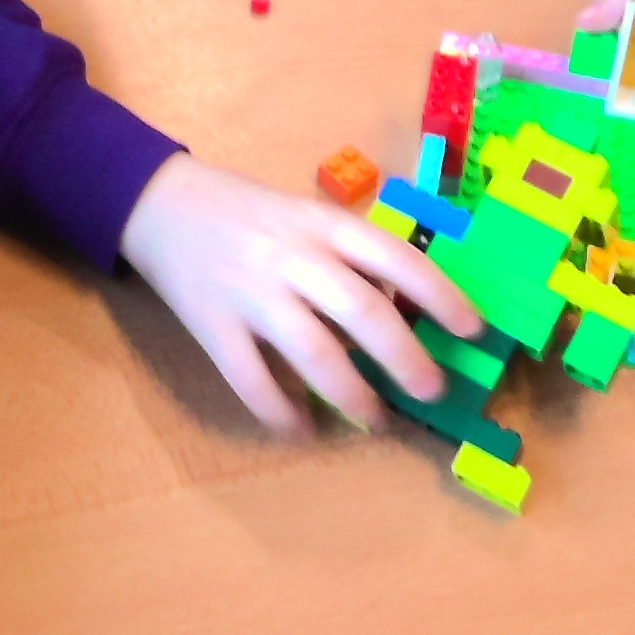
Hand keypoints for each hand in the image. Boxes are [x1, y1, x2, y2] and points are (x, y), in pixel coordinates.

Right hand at [119, 152, 485, 434]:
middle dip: (404, 357)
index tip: (474, 329)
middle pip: (360, 309)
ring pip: (312, 351)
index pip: (395, 257)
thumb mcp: (306, 217)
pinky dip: (283, 413)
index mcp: (323, 224)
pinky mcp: (212, 326)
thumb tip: (409, 316)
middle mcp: (292, 256)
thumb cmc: (250, 214)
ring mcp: (251, 292)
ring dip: (352, 393)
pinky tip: (304, 430)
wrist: (160, 203)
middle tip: (432, 390)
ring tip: (376, 419)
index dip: (441, 294)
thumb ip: (349, 257)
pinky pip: (252, 381)